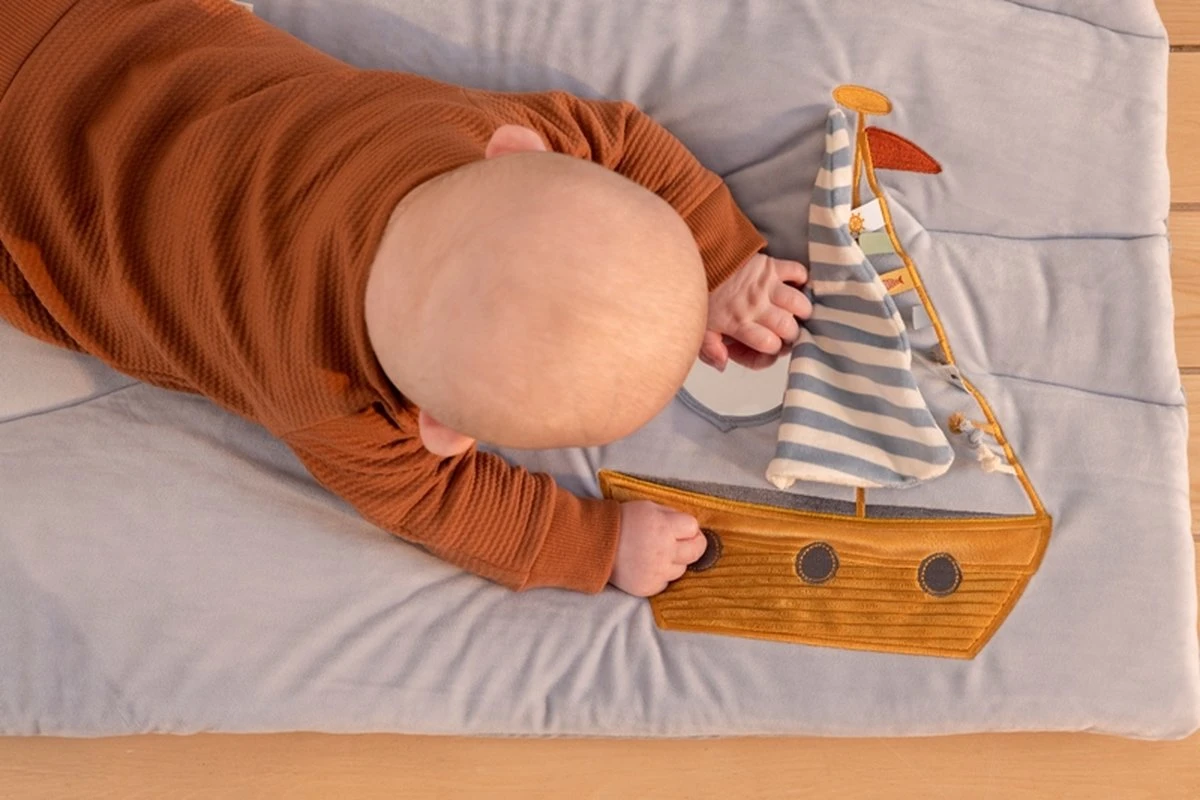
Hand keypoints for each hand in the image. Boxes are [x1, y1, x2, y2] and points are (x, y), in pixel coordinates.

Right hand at [609, 501, 706, 596]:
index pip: (694, 528)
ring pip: (682, 568)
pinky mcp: (649, 587)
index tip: (681, 528)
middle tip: (682, 542)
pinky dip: (661, 575)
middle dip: (693, 544)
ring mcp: (657, 572)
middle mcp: (663, 551)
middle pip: (696, 551)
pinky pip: (666, 582)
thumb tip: (691, 526)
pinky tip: (648, 566)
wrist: (595, 544)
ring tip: (657, 554)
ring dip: (675, 561)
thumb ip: (671, 515)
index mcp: (664, 527)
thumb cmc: (623, 521)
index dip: (688, 527)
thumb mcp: (648, 507)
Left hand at [701, 253, 811, 370]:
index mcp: (740, 324)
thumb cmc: (704, 294)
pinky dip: (802, 279)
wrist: (702, 261)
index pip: (770, 345)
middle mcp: (756, 307)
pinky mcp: (770, 266)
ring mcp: (766, 286)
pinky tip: (794, 286)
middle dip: (791, 334)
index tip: (771, 346)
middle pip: (789, 328)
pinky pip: (797, 272)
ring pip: (799, 303)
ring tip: (796, 312)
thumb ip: (710, 350)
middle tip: (786, 331)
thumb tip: (723, 364)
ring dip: (802, 311)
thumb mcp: (700, 328)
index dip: (774, 351)